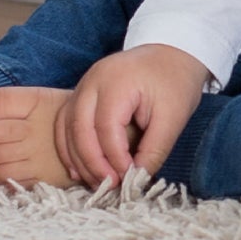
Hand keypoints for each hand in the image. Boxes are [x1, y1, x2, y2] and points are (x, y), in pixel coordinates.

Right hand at [55, 45, 209, 188]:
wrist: (172, 52)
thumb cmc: (175, 80)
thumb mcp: (174, 116)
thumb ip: (154, 149)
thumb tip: (136, 180)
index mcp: (116, 81)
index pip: (106, 128)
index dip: (114, 159)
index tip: (128, 179)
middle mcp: (92, 81)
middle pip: (79, 129)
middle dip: (92, 164)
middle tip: (109, 187)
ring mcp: (83, 85)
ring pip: (66, 128)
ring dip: (78, 159)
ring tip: (96, 183)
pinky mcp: (82, 93)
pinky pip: (65, 123)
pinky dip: (69, 147)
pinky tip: (80, 169)